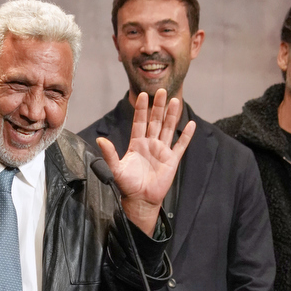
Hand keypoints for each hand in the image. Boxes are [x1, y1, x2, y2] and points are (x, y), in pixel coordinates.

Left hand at [96, 89, 195, 234]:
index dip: (141, 109)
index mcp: (136, 144)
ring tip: (175, 101)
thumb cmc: (127, 185)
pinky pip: (180, 145)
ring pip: (168, 128)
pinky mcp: (172, 160)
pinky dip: (186, 135)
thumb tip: (100, 140)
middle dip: (158, 106)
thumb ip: (109, 154)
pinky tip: (190, 124)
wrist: (140, 200)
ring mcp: (162, 151)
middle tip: (161, 91)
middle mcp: (150, 144)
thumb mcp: (115, 168)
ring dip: (172, 115)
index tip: (143, 95)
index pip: (140, 122)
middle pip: (155, 121)